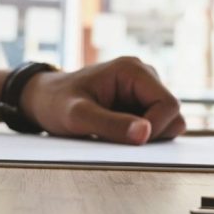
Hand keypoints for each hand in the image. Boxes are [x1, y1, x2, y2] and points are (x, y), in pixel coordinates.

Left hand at [19, 57, 185, 144]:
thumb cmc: (55, 103)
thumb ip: (110, 125)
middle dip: (152, 133)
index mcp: (133, 70)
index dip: (156, 128)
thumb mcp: (77, 116)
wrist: (42, 99)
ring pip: (166, 121)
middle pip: (172, 113)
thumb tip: (145, 134)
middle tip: (116, 139)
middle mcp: (143, 75)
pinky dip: (139, 135)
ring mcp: (142, 89)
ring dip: (145, 135)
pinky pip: (154, 124)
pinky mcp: (139, 103)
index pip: (168, 105)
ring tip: (111, 133)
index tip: (130, 142)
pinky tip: (114, 132)